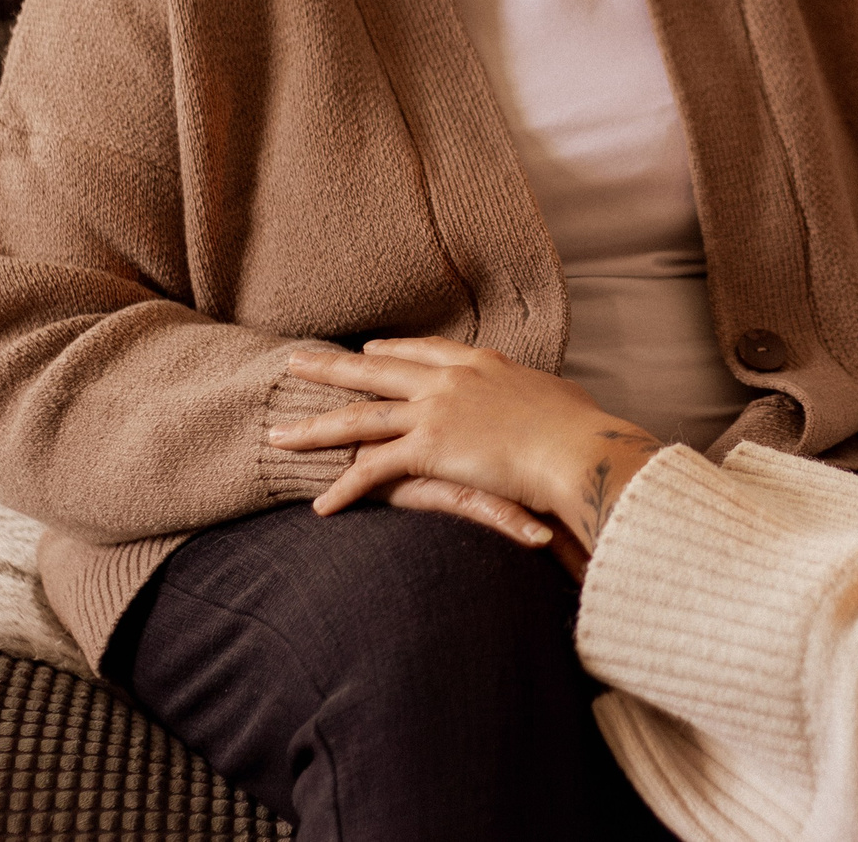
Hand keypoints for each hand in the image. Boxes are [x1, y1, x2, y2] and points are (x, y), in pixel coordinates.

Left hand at [273, 339, 667, 550]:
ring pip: (359, 417)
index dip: (391, 352)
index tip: (368, 350)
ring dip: (314, 428)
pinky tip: (321, 506)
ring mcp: (434, 411)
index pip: (424, 351)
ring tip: (277, 433)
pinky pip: (373, 469)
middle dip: (331, 368)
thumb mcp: (556, 397)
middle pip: (376, 370)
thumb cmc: (580, 429)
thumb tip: (549, 401)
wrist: (576, 447)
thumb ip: (537, 396)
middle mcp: (449, 379)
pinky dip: (344, 489)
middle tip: (296, 362)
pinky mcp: (428, 448)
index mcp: (481, 362)